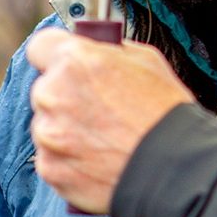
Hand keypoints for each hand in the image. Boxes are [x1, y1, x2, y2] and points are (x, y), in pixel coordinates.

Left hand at [27, 27, 194, 214]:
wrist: (175, 169)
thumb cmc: (165, 113)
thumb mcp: (146, 61)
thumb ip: (109, 52)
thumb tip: (95, 51)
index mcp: (75, 61)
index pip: (41, 46)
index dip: (55, 54)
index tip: (66, 64)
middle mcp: (53, 94)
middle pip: (46, 88)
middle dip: (66, 95)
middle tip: (98, 108)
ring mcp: (48, 134)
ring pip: (48, 125)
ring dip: (66, 129)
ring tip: (103, 139)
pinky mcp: (50, 168)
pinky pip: (51, 158)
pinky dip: (69, 160)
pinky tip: (98, 160)